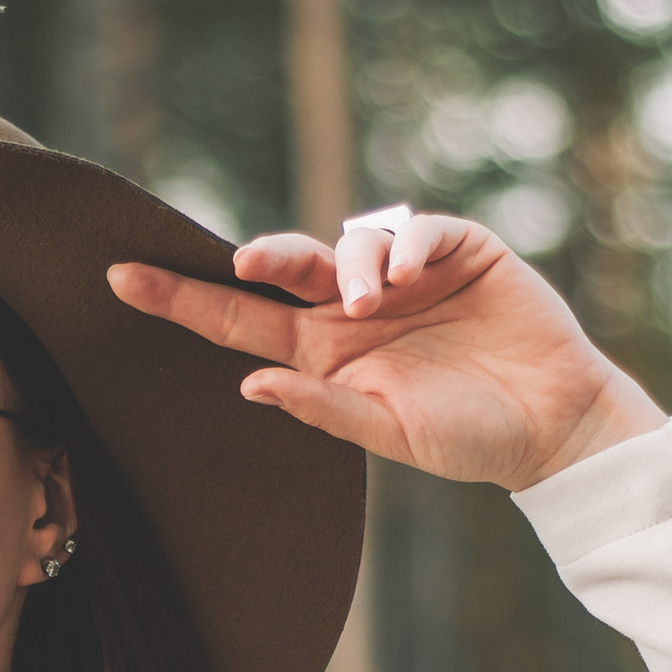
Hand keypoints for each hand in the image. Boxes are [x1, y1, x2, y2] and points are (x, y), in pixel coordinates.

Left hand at [108, 208, 662, 493]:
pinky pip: (418, 231)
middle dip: (260, 257)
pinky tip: (408, 275)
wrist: (553, 428)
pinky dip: (406, 245)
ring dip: (351, 264)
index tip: (118, 280)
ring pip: (350, 241)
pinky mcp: (459, 252)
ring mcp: (406, 276)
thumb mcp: (388, 434)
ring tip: (375, 303)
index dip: (181, 300)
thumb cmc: (467, 439)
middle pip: (284, 266)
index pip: (238, 320)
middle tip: (247, 264)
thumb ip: (323, 407)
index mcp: (323, 352)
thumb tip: (251, 384)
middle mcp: (354, 308)